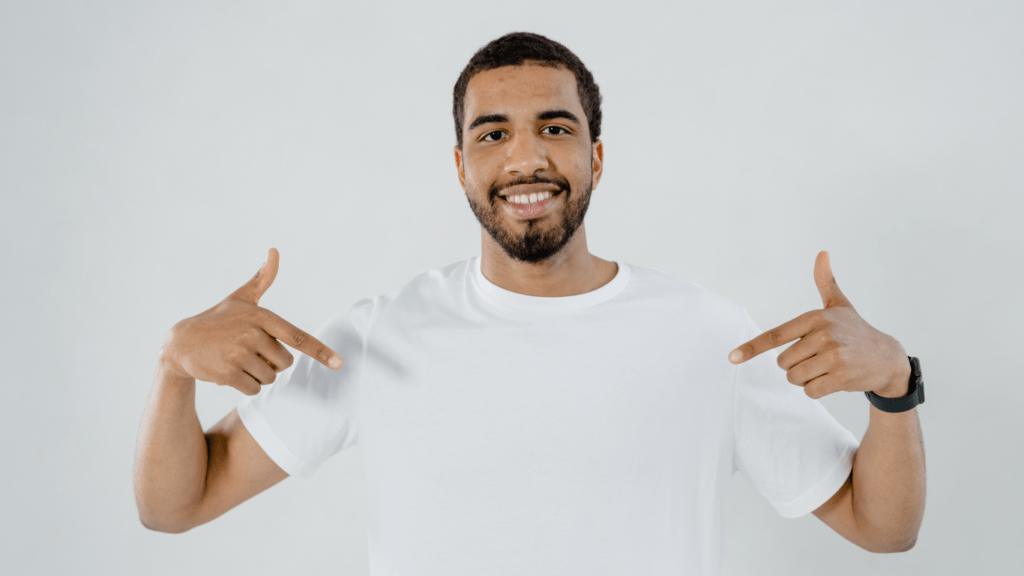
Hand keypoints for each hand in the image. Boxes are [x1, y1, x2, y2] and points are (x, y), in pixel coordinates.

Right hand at [160, 248, 342, 395]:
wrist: (181, 343)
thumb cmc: (218, 319)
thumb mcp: (240, 298)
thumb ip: (262, 279)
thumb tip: (274, 251)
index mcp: (261, 316)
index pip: (296, 337)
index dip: (320, 351)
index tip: (339, 363)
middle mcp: (252, 334)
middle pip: (285, 363)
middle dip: (272, 362)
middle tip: (251, 352)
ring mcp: (239, 354)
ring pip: (270, 377)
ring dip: (259, 374)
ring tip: (238, 360)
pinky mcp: (228, 373)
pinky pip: (254, 389)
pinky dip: (247, 385)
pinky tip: (231, 372)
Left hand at [727, 251, 910, 399]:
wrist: (888, 358)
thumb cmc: (856, 331)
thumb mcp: (840, 305)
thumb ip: (826, 282)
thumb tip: (822, 252)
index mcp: (816, 318)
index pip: (775, 336)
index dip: (751, 348)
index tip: (732, 357)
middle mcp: (823, 335)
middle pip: (783, 363)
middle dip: (795, 366)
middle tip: (819, 358)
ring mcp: (833, 356)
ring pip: (794, 378)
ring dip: (805, 379)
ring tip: (826, 368)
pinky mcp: (841, 377)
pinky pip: (810, 391)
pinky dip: (816, 390)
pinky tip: (834, 380)